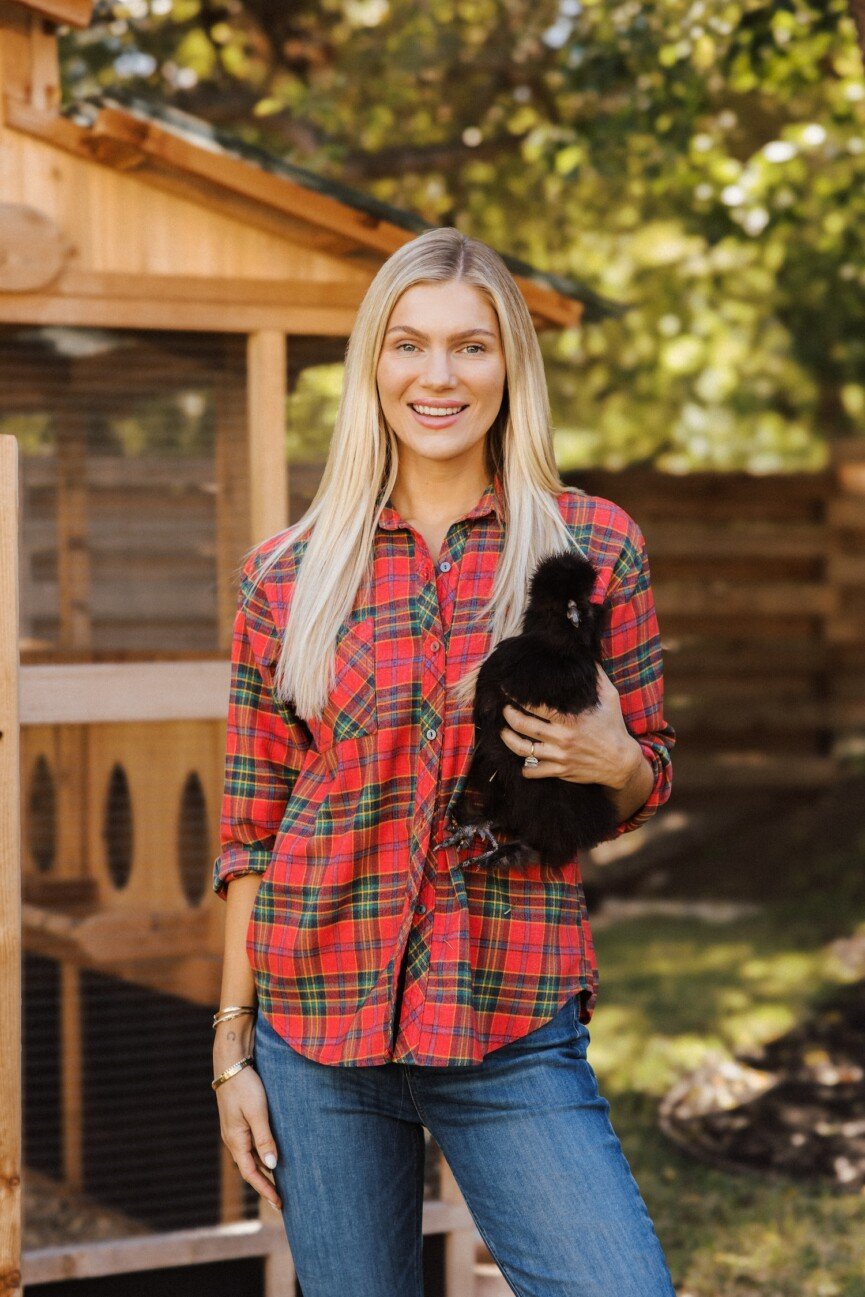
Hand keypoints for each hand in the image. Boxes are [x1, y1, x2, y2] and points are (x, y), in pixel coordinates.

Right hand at [214, 1063, 282, 1211]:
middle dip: (265, 1184)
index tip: (279, 1202)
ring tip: (280, 1182)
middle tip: (281, 1199)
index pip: (251, 1173)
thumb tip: (272, 1166)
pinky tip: (272, 1156)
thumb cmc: (245, 1086)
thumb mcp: (257, 1112)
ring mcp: (235, 1131)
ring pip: (251, 1158)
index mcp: (236, 1141)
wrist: (231, 1064)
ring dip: (264, 1170)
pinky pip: (251, 1146)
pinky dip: (261, 1155)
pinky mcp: (239, 1122)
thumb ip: (264, 1138)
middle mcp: (233, 1139)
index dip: (265, 1189)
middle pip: (250, 1169)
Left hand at [499, 663, 642, 790]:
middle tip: (504, 710)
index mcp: (570, 718)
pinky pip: (534, 771)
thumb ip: (597, 677)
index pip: (535, 706)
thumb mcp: (610, 698)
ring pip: (523, 749)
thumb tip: (586, 656)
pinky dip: (525, 768)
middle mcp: (561, 737)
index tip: (507, 690)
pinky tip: (520, 762)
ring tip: (503, 733)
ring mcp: (559, 755)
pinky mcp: (560, 770)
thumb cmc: (614, 727)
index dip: (517, 697)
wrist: (622, 762)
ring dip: (509, 740)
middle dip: (508, 716)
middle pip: (523, 726)